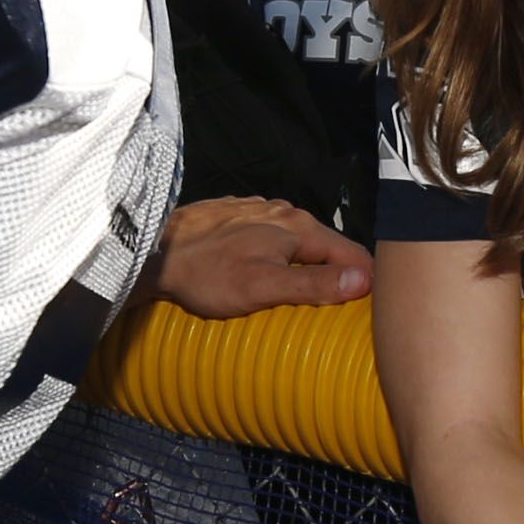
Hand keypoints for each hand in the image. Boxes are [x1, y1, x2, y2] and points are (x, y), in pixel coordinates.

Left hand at [144, 198, 373, 318]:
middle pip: (329, 248)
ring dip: (310, 265)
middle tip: (343, 311)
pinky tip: (271, 272)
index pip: (355, 255)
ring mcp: (262, 211)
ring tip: (309, 295)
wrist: (153, 251)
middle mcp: (286, 213)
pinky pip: (275, 238)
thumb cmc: (204, 274)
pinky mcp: (241, 216)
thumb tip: (364, 282)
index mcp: (299, 228)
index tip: (371, 311)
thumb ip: (313, 284)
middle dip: (340, 275)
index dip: (368, 284)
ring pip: (301, 242)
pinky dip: (282, 256)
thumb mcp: (262, 287)